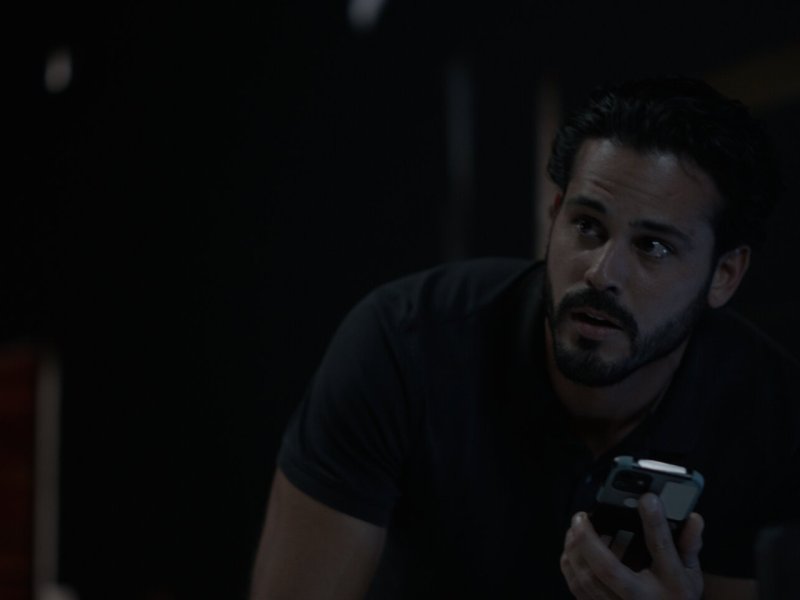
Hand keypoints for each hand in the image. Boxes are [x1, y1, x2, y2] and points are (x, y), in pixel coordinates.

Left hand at [560, 493, 704, 598]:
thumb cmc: (676, 597)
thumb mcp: (691, 574)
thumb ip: (689, 545)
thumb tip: (693, 518)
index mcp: (670, 586)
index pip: (662, 549)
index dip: (655, 522)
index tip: (647, 498)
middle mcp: (641, 598)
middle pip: (610, 569)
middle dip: (590, 540)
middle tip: (581, 516)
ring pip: (587, 580)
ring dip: (575, 551)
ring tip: (574, 528)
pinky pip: (579, 590)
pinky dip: (570, 567)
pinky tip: (570, 550)